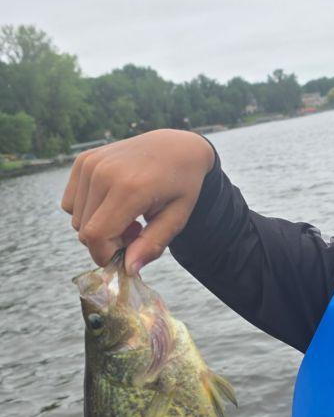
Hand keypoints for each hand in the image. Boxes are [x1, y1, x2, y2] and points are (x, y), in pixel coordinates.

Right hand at [61, 129, 214, 273]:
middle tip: (135, 230)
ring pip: (76, 219)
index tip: (125, 255)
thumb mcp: (176, 218)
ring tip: (127, 215)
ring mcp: (90, 164)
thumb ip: (152, 245)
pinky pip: (71, 203)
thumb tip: (128, 270)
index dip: (105, 255)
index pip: (96, 235)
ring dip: (98, 226)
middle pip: (84, 231)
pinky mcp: (83, 161)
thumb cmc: (180, 186)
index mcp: (130, 187)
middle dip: (106, 242)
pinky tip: (112, 202)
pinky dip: (87, 211)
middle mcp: (104, 172)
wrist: (175, 147)